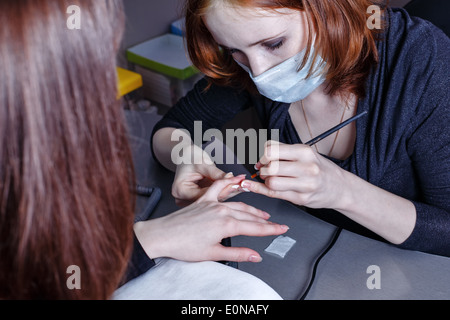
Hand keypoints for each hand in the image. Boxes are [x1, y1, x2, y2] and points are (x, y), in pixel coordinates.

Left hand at [134, 176, 288, 262]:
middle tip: (276, 224)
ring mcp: (212, 203)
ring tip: (262, 213)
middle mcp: (221, 211)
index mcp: (226, 224)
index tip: (282, 229)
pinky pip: (219, 188)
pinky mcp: (203, 200)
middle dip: (264, 220)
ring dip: (252, 208)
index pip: (255, 228)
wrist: (162, 235)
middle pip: (249, 215)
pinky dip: (229, 183)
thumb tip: (255, 255)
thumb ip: (238, 253)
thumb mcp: (214, 253)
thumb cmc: (183, 246)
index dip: (271, 229)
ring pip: (238, 203)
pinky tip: (237, 179)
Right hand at [172, 145, 243, 205]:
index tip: (235, 183)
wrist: (185, 155)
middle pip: (209, 199)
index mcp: (180, 190)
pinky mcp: (199, 199)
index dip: (221, 188)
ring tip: (242, 184)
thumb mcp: (202, 163)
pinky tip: (236, 186)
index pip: (204, 194)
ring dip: (229, 191)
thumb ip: (215, 173)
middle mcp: (183, 198)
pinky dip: (225, 190)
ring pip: (214, 199)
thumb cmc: (189, 157)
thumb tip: (229, 178)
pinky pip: (214, 196)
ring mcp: (191, 200)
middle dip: (228, 190)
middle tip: (242, 184)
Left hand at [241, 141, 347, 209]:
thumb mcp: (305, 153)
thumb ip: (282, 149)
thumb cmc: (320, 169)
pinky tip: (253, 186)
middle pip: (270, 168)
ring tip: (271, 179)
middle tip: (265, 170)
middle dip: (262, 169)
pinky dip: (260, 190)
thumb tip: (260, 151)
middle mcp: (306, 168)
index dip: (262, 156)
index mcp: (305, 152)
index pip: (271, 151)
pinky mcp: (301, 199)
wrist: (341, 188)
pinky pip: (274, 194)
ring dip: (266, 181)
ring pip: (271, 182)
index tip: (262, 159)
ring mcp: (305, 185)